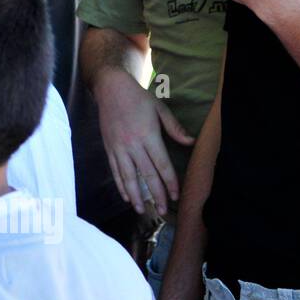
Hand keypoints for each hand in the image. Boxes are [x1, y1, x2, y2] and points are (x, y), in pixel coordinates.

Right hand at [93, 68, 188, 215]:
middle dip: (156, 195)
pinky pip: (115, 170)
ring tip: (143, 210)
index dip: (169, 182)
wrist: (110, 89)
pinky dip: (120, 185)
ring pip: (128, 177)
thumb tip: (191, 142)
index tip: (176, 196)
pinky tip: (126, 196)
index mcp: (148, 136)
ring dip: (136, 195)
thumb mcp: (160, 109)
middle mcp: (133, 145)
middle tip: (164, 210)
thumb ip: (174, 128)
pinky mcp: (109, 148)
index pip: (161, 165)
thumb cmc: (138, 98)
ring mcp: (119, 148)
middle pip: (146, 175)